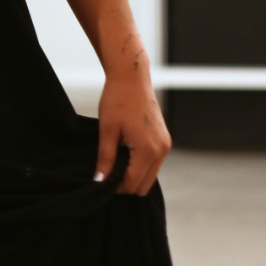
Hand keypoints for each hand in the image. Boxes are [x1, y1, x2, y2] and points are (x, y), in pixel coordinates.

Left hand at [94, 68, 170, 195]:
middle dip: (126, 184)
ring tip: (115, 161)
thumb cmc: (117, 100)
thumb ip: (105, 158)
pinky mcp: (165, 139)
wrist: (131, 78)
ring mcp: (166, 145)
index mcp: (148, 149)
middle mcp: (162, 150)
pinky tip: (125, 154)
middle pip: (145, 184)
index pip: (133, 183)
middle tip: (107, 173)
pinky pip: (154, 163)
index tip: (101, 182)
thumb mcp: (107, 130)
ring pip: (150, 175)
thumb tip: (99, 181)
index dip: (116, 187)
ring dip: (134, 174)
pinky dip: (141, 165)